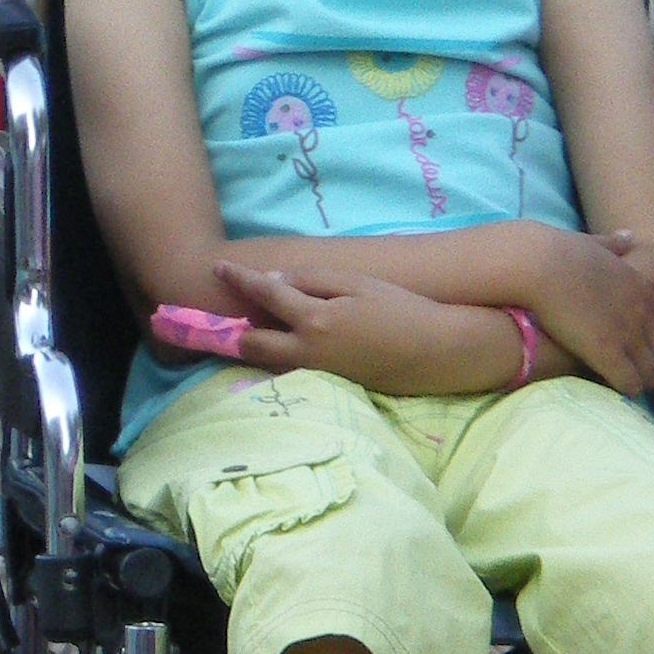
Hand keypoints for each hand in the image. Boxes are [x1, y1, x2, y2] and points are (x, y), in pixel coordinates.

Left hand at [214, 261, 517, 397]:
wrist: (436, 353)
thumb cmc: (401, 310)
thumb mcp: (357, 284)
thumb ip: (313, 281)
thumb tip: (275, 280)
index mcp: (314, 320)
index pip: (264, 295)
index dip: (238, 280)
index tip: (217, 268)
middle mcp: (306, 352)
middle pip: (251, 344)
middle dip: (232, 330)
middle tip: (221, 315)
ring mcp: (316, 374)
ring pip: (267, 363)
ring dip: (251, 346)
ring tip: (243, 329)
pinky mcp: (328, 385)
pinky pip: (289, 370)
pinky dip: (276, 357)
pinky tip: (280, 345)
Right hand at [525, 230, 653, 394]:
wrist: (542, 265)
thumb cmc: (561, 251)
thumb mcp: (596, 244)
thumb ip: (615, 244)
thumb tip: (628, 236)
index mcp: (644, 287)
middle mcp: (644, 313)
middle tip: (643, 368)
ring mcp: (628, 335)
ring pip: (653, 373)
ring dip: (644, 379)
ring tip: (630, 382)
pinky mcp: (607, 354)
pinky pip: (631, 383)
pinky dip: (627, 388)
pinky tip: (615, 387)